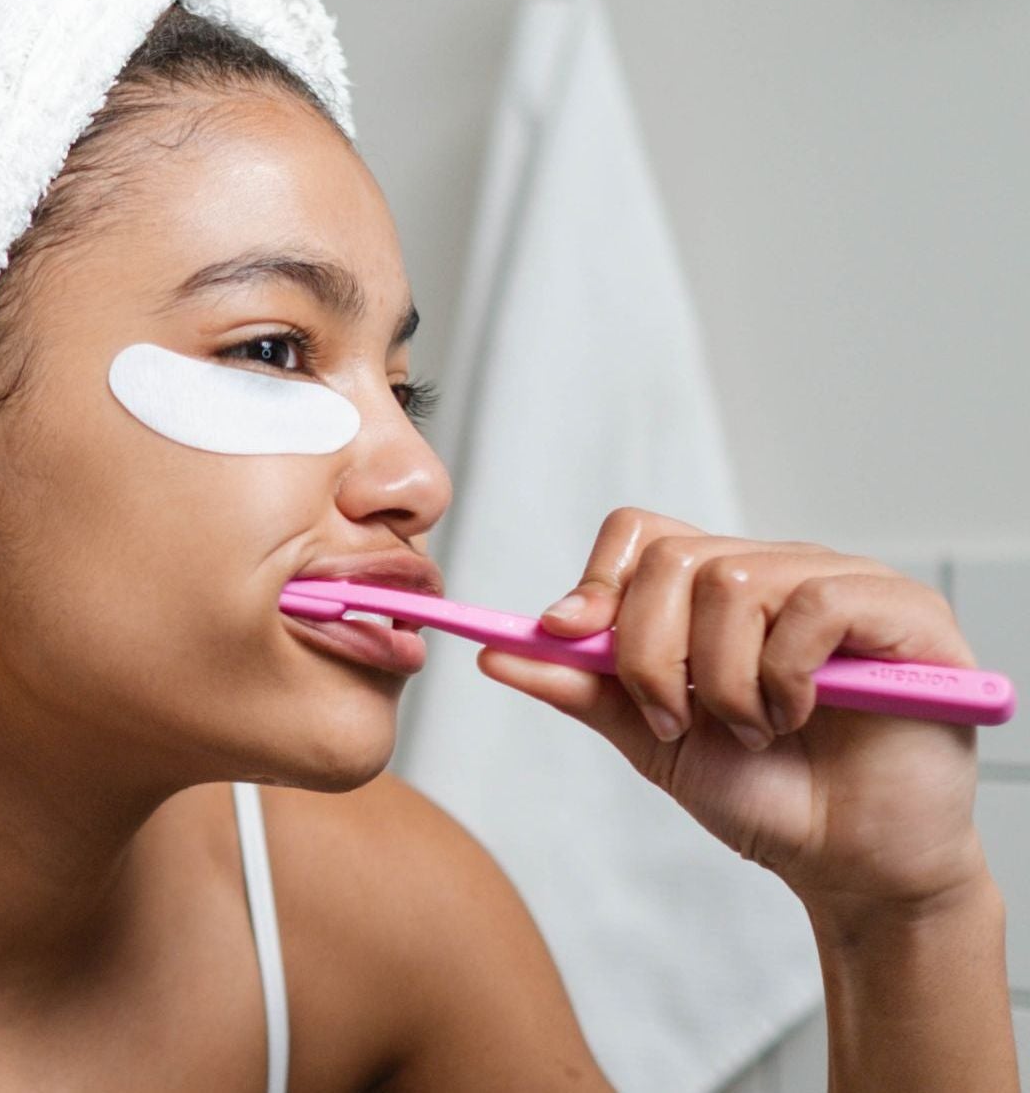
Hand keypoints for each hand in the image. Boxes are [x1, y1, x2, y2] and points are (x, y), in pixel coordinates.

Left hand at [474, 506, 990, 914]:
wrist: (849, 864)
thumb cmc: (763, 794)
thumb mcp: (651, 738)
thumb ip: (580, 688)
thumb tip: (494, 651)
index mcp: (716, 591)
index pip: (641, 533)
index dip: (597, 580)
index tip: (565, 635)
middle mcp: (778, 570)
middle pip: (675, 560)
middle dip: (651, 654)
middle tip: (676, 721)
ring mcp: (843, 584)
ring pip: (736, 581)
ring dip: (723, 679)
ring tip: (752, 729)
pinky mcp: (904, 611)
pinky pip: (815, 604)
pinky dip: (785, 675)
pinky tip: (799, 716)